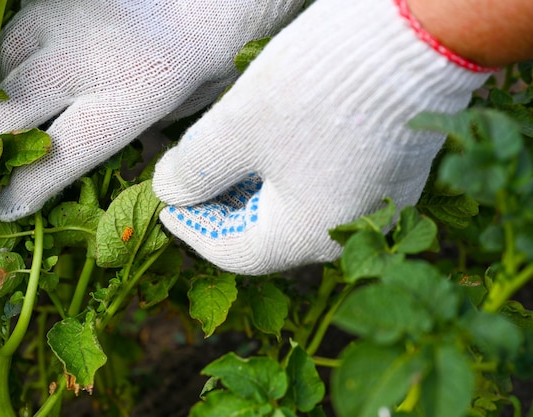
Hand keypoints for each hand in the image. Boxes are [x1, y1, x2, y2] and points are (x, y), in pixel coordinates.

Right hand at [0, 0, 302, 220]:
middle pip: (11, 111)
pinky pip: (12, 36)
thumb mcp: (180, 113)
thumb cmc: (203, 61)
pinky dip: (10, 62)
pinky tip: (19, 76)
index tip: (6, 208)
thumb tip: (95, 161)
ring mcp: (63, 22)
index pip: (64, 154)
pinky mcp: (51, 0)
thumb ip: (136, 139)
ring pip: (3, 70)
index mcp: (133, 98)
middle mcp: (88, 61)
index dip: (29, 187)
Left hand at [152, 0, 491, 274]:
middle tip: (190, 177)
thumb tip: (169, 190)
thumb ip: (195, 169)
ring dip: (254, 188)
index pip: (236, 253)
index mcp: (310, 236)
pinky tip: (269, 146)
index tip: (166, 206)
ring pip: (297, 208)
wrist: (413, 37)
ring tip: (223, 157)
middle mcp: (349, 230)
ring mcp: (377, 201)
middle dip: (222, 206)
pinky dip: (289, 174)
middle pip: (267, 233)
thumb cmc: (320, 88)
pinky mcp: (392, 170)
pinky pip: (328, 186)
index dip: (193, 230)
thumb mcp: (238, 128)